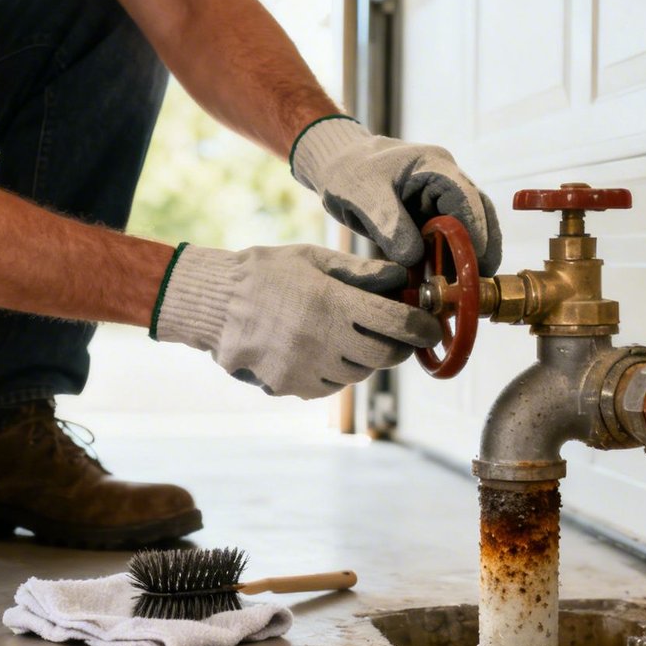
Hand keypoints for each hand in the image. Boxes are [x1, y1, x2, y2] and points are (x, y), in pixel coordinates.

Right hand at [151, 244, 440, 399]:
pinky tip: (324, 350)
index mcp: (332, 303)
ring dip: (366, 360)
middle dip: (399, 347)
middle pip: (384, 357)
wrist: (214, 304)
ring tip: (352, 337)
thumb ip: (361, 272)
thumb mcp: (314, 259)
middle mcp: (322, 340)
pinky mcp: (291, 386)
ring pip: (358, 375)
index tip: (431, 328)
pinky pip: (331, 386)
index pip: (396, 323)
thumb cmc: (267, 273)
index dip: (422, 327)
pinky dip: (338, 372)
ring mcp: (306, 368)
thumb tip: (401, 280)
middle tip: (400, 336)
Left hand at [290, 116, 501, 275]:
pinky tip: (449, 284)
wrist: (337, 166)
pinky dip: (450, 260)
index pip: (465, 196)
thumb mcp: (362, 194)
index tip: (475, 258)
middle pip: (478, 212)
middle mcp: (445, 181)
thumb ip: (388, 223)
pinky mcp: (431, 217)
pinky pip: (448, 240)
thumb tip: (414, 258)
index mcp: (434, 165)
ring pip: (468, 228)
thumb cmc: (349, 171)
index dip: (474, 228)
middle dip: (482, 246)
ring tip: (469, 288)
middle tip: (480, 281)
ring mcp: (441, 199)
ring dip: (469, 255)